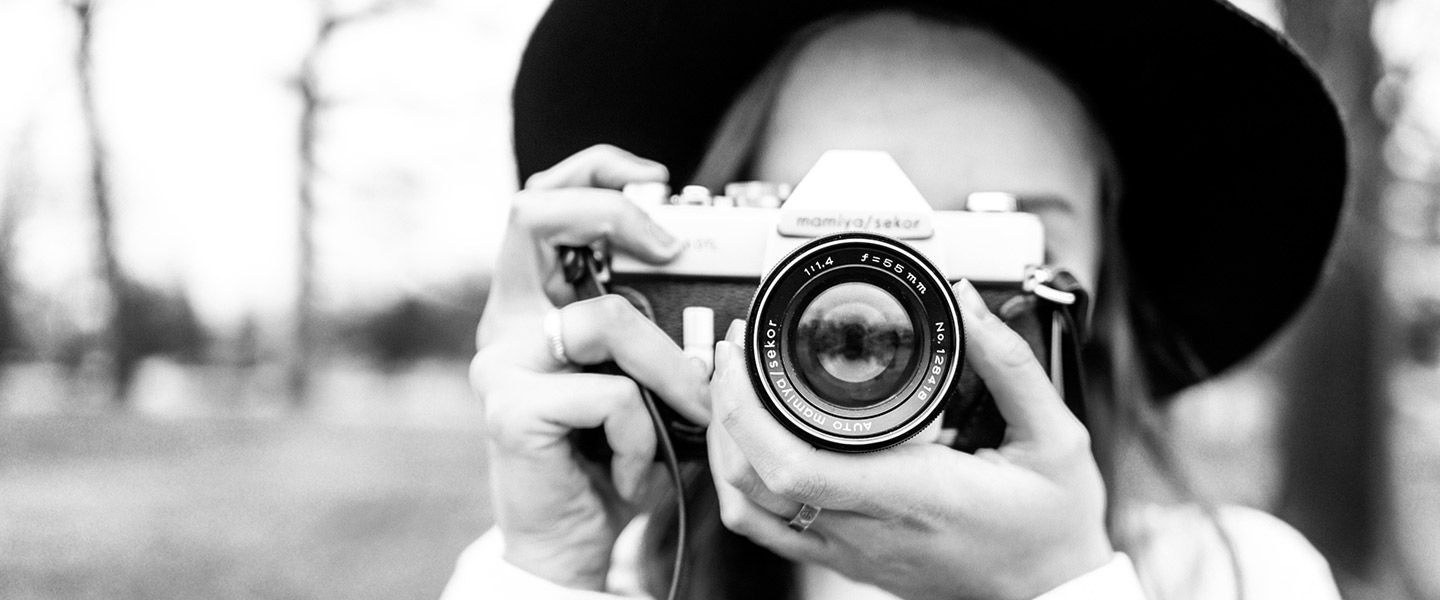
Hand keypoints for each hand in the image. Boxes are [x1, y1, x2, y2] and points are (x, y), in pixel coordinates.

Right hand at [471, 145, 710, 589]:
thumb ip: (651, 327)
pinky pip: (610, 394)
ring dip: (667, 370)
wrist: (571, 544)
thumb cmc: (610, 458)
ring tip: (683, 416)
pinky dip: (644, 433)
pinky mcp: (510, 411)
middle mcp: (505, 322)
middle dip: (614, 213)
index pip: (541, 200)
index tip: (657, 181)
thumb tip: (715, 286)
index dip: (594, 169)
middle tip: (672, 247)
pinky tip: (635, 467)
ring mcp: (501, 364)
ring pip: (605, 321)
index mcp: (531, 302)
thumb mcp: (639, 379)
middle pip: (532, 213)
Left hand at [707, 279, 1111, 599]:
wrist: (1054, 597)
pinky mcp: (849, 562)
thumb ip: (1010, 365)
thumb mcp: (1055, 437)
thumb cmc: (1054, 526)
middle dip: (724, 410)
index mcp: (912, 493)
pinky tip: (756, 447)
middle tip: (734, 356)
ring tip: (734, 394)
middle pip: (751, 482)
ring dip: (725, 450)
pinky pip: (770, 532)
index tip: (744, 355)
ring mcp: (852, 551)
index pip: (794, 465)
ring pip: (748, 513)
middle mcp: (869, 528)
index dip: (745, 409)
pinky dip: (745, 486)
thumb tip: (967, 302)